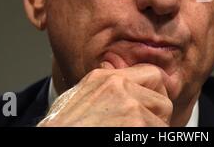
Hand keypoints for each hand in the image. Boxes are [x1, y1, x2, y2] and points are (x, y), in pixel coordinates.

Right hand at [37, 63, 172, 126]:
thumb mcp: (77, 98)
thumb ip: (103, 89)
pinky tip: (128, 141)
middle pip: (162, 98)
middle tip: (145, 128)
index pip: (152, 74)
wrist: (51, 139)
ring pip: (162, 119)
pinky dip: (148, 138)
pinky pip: (159, 132)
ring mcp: (129, 106)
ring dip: (153, 130)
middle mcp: (118, 86)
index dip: (157, 93)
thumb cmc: (61, 127)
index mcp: (105, 78)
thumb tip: (123, 85)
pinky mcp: (135, 125)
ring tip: (133, 136)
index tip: (153, 107)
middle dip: (158, 116)